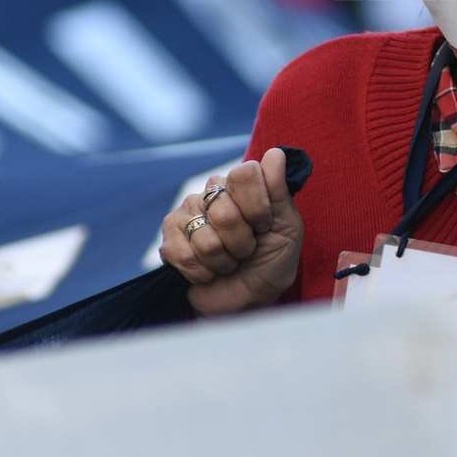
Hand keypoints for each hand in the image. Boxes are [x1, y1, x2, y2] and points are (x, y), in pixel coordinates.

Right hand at [158, 147, 302, 316]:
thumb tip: (275, 154)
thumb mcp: (288, 228)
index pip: (245, 173)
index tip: (265, 225)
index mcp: (242, 184)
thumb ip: (280, 191)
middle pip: (225, 211)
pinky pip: (183, 254)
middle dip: (242, 242)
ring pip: (206, 238)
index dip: (258, 207)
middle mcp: (212, 192)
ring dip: (224, 261)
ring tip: (229, 262)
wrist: (249, 301)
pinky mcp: (169, 240)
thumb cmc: (272, 262)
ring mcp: (187, 213)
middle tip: (247, 249)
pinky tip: (209, 271)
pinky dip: (203, 272)